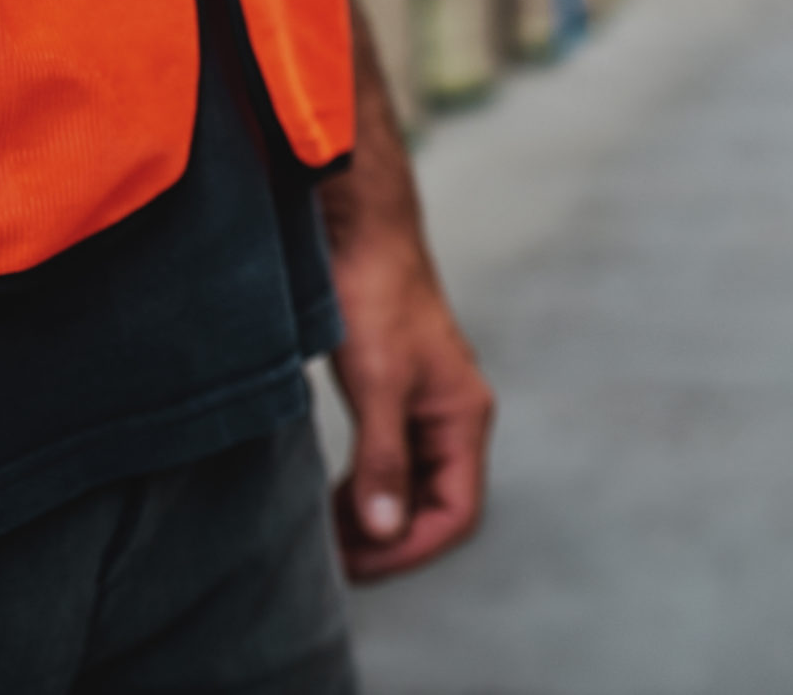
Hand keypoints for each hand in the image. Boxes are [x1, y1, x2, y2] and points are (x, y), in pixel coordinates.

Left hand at [321, 0, 495, 580]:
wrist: (359, 229)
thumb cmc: (375, 297)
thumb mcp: (376, 384)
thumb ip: (381, 459)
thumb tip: (382, 528)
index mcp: (464, 414)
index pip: (457, 512)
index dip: (409, 549)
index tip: (353, 563)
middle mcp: (454, 412)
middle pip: (437, 504)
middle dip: (389, 538)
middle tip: (332, 555)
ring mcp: (426, 400)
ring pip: (413, 482)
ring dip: (376, 514)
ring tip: (328, 529)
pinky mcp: (396, 388)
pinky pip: (392, 457)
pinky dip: (366, 484)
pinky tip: (332, 488)